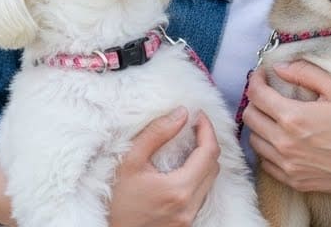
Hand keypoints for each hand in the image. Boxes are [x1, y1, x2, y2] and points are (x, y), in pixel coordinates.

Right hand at [107, 107, 221, 226]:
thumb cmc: (117, 202)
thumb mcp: (130, 161)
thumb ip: (157, 134)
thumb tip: (181, 114)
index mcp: (179, 189)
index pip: (209, 152)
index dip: (207, 129)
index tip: (199, 115)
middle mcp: (190, 206)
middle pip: (214, 166)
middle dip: (207, 142)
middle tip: (194, 126)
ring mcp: (189, 216)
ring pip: (210, 181)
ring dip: (204, 160)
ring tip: (189, 144)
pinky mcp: (186, 222)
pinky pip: (202, 194)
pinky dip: (198, 176)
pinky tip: (182, 168)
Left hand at [243, 60, 330, 194]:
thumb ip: (305, 73)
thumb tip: (280, 68)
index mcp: (292, 117)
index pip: (256, 94)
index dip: (255, 80)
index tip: (262, 76)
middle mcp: (283, 142)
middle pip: (249, 116)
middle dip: (255, 101)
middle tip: (268, 95)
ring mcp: (286, 164)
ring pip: (253, 140)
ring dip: (260, 125)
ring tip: (275, 118)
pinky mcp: (292, 180)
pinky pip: (265, 162)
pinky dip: (268, 149)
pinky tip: (282, 140)